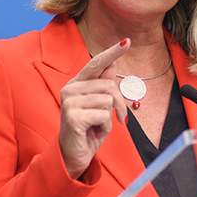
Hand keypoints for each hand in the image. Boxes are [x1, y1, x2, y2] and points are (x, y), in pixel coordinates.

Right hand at [58, 38, 129, 178]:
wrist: (74, 155)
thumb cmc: (89, 129)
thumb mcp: (100, 106)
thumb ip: (103, 86)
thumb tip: (112, 64)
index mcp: (77, 83)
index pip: (97, 63)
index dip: (112, 52)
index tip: (127, 41)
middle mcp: (70, 88)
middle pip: (108, 85)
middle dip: (120, 103)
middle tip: (120, 118)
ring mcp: (69, 101)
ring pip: (107, 100)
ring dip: (110, 116)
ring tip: (98, 125)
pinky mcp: (72, 116)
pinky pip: (103, 115)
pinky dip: (104, 126)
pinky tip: (93, 130)